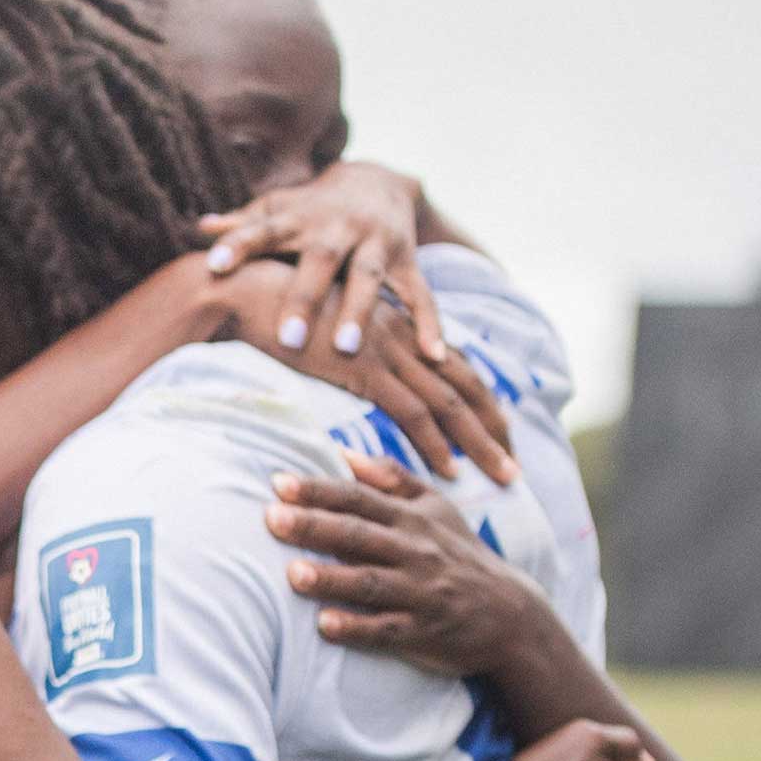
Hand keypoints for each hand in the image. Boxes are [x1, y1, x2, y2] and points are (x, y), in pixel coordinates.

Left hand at [200, 161, 443, 361]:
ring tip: (348, 349)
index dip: (238, 245)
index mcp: (299, 218)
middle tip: (288, 338)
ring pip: (370, 276)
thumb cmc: (310, 210)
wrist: (378, 182)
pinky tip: (432, 356)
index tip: (214, 266)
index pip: (263, 230)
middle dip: (305, 297)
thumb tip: (200, 227)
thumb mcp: (277, 210)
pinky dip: (429, 324)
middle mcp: (339, 227)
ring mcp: (377, 242)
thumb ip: (243, 225)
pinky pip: (422, 295)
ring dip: (360, 312)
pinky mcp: (409, 260)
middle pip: (321, 259)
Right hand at [214, 256, 515, 484]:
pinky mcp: (363, 370)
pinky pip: (411, 412)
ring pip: (450, 404)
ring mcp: (385, 352)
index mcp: (394, 324)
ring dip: (480, 443)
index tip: (496, 429)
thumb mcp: (321, 324)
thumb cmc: (271, 306)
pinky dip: (434, 443)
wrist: (246, 286)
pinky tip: (450, 471)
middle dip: (493, 426)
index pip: (451, 365)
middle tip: (514, 461)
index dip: (478, 398)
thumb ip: (343, 346)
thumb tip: (346, 369)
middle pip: (464, 385)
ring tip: (504, 474)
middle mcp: (400, 335)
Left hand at [264, 450, 547, 675]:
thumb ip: (390, 478)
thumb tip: (342, 452)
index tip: (278, 483)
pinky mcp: (422, 631)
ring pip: (371, 583)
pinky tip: (325, 625)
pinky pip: (386, 630)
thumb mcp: (435, 509)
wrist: (510, 614)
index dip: (319, 490)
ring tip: (292, 574)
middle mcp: (415, 553)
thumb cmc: (458, 553)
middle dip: (315, 526)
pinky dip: (357, 628)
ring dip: (332, 578)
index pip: (359, 499)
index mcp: (412, 519)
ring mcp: (419, 593)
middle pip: (359, 536)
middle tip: (272, 518)